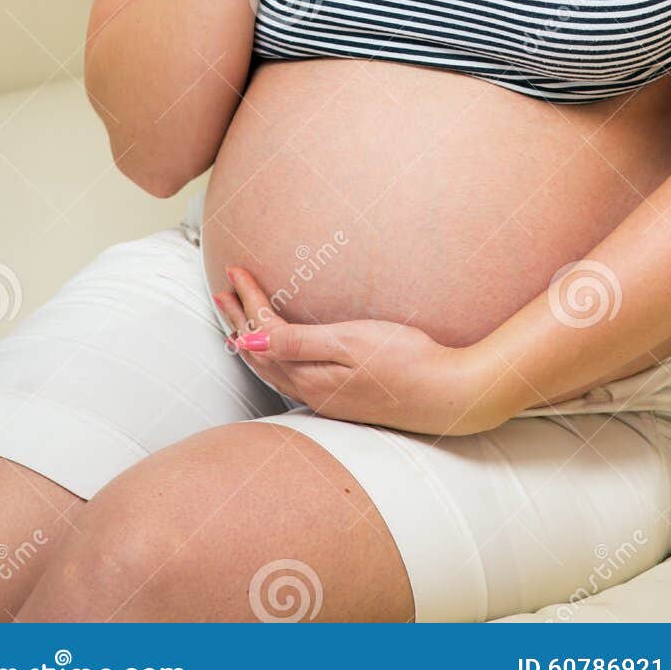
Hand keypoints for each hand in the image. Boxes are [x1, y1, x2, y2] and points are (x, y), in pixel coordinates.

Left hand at [214, 265, 507, 436]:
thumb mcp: (350, 343)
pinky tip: (282, 352)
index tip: (234, 271)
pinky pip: (292, 377)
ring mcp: (327, 398)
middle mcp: (311, 392)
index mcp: (309, 376)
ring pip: (274, 369)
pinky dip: (275, 357)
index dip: (247, 302)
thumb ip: (298, 343)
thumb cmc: (405, 361)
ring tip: (239, 321)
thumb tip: (247, 342)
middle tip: (223, 292)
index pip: (263, 335)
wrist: (447, 393)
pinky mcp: (343, 398)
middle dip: (239, 321)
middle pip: (261, 354)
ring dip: (254, 341)